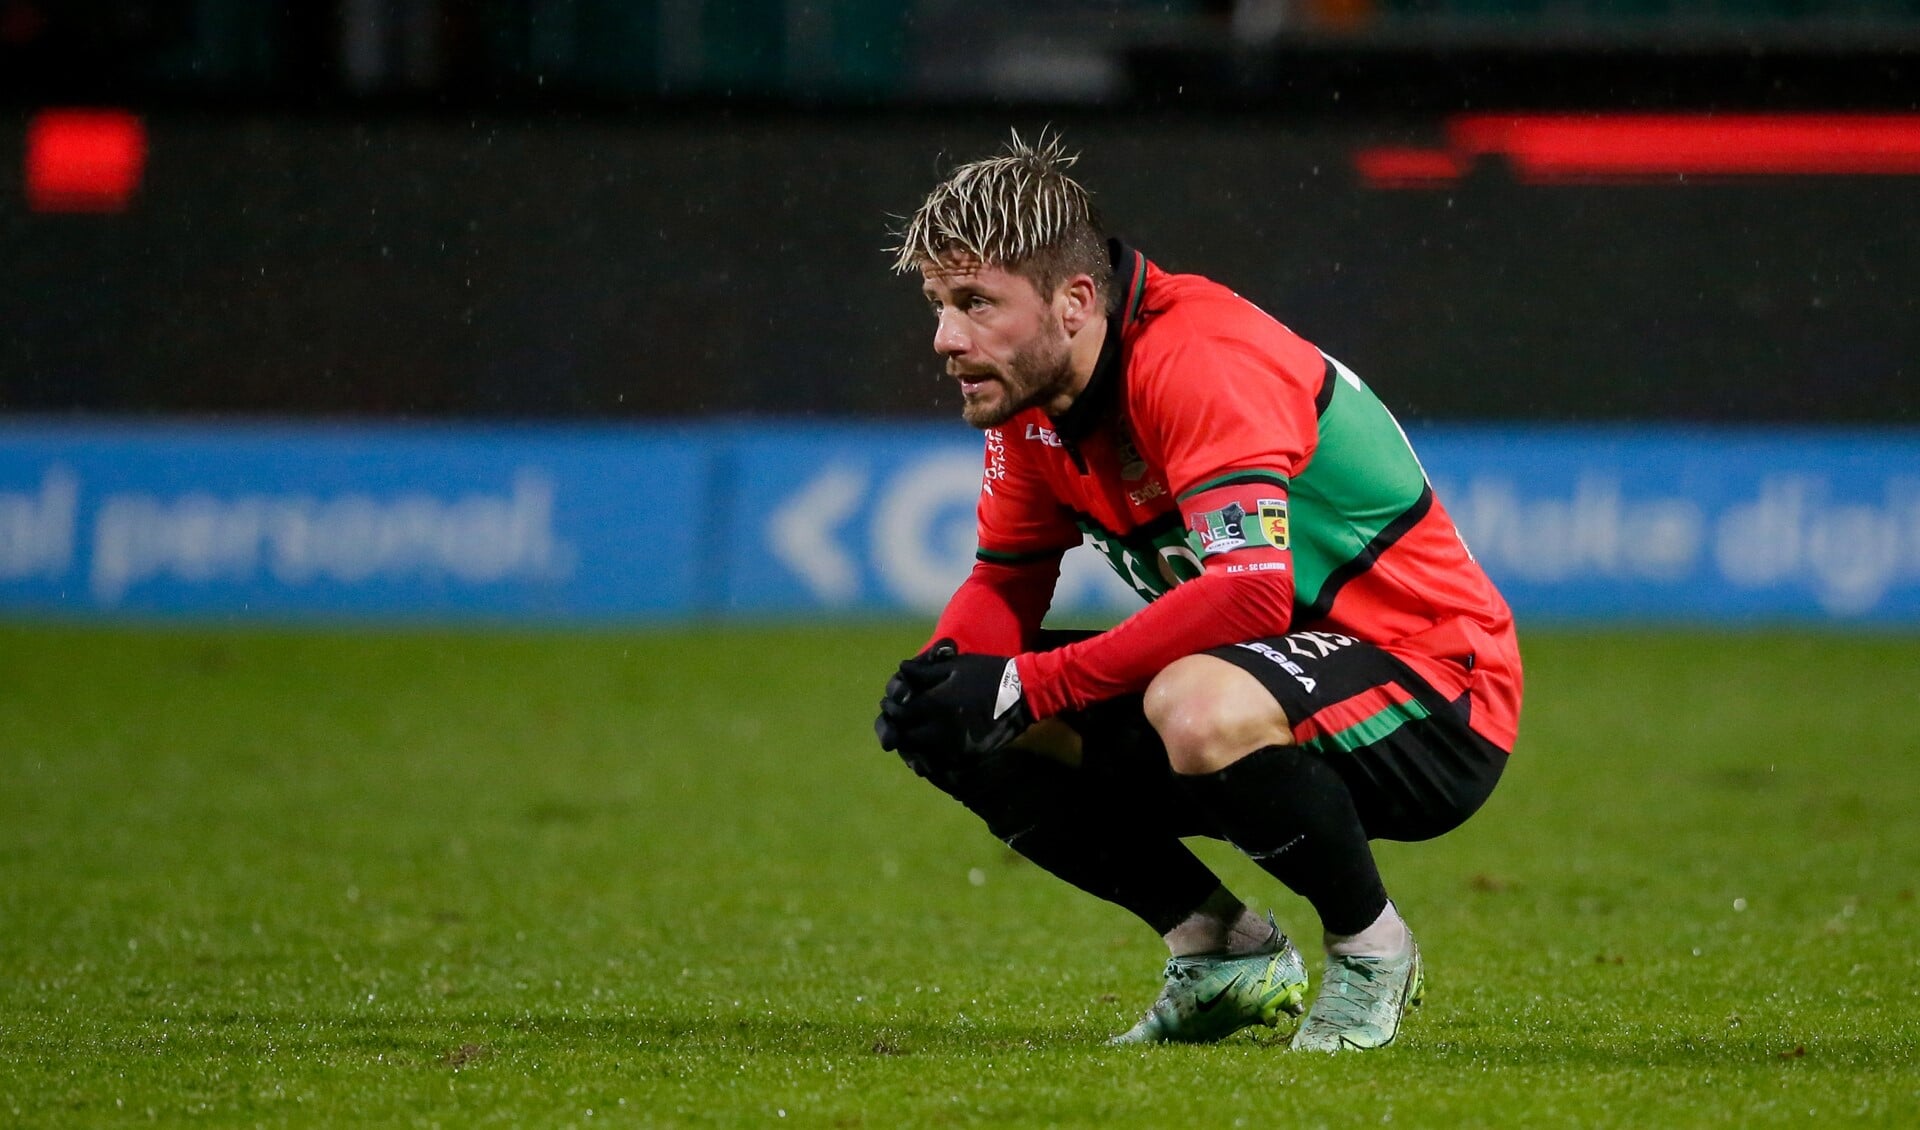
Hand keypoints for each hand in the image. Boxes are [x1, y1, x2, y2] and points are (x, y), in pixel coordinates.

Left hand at [877, 638, 1033, 758]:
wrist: (1023, 693)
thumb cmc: (987, 673)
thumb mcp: (955, 664)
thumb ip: (923, 670)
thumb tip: (900, 670)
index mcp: (935, 705)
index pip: (899, 712)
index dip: (890, 707)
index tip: (890, 702)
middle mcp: (941, 730)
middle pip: (904, 737)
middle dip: (896, 728)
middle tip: (896, 721)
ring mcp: (954, 747)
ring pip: (919, 753)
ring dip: (909, 744)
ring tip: (909, 733)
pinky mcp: (967, 756)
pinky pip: (938, 762)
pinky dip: (928, 756)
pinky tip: (927, 746)